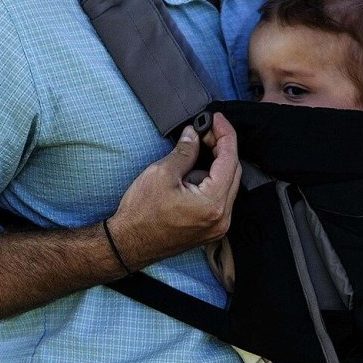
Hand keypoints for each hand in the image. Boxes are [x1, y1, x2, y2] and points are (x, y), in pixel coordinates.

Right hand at [110, 113, 241, 267]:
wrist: (129, 244)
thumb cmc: (141, 213)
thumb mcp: (162, 173)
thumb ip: (185, 151)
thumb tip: (194, 134)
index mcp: (213, 203)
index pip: (230, 159)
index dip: (225, 134)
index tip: (216, 118)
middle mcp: (222, 217)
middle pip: (234, 172)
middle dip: (221, 147)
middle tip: (204, 131)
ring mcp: (218, 226)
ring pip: (228, 185)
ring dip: (216, 165)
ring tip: (194, 151)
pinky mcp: (210, 229)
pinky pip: (220, 198)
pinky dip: (212, 181)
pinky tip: (194, 173)